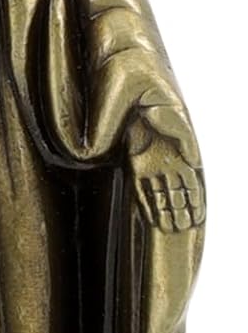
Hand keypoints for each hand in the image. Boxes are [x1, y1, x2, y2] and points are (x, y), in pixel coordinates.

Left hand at [127, 116, 205, 231]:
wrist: (137, 103)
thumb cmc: (161, 110)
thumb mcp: (178, 125)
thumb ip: (188, 144)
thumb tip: (196, 162)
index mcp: (180, 157)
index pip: (191, 186)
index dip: (195, 202)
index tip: (198, 217)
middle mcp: (167, 166)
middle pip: (175, 195)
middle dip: (180, 212)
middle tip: (182, 228)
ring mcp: (151, 168)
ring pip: (160, 196)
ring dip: (164, 213)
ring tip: (169, 228)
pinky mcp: (135, 168)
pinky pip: (141, 190)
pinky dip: (147, 205)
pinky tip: (152, 218)